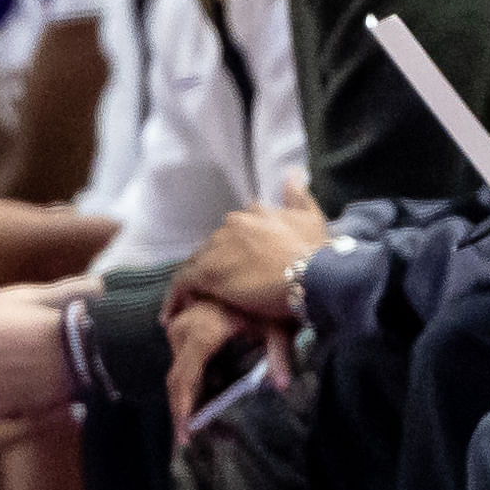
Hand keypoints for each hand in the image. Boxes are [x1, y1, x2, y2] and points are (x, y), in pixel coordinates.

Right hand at [165, 296, 284, 444]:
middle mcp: (182, 330)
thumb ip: (279, 357)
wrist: (257, 271)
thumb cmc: (267, 293)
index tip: (185, 436)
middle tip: (201, 438)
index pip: (184, 380)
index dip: (182, 410)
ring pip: (177, 372)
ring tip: (208, 424)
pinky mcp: (180, 325)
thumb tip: (283, 386)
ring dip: (190, 398)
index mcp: (201, 332)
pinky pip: (182, 360)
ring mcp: (177, 326)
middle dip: (186, 412)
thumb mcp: (276, 326)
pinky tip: (207, 396)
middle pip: (177, 381)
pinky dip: (192, 381)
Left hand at [173, 180, 325, 321]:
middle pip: (214, 247)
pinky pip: (183, 284)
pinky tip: (172, 315)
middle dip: (215, 266)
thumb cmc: (317, 252)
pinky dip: (175, 299)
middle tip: (218, 291)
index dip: (233, 251)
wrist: (314, 275)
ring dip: (194, 282)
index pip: (234, 230)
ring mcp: (218, 246)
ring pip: (197, 263)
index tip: (236, 268)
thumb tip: (292, 174)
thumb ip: (298, 197)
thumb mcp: (312, 218)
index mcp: (254, 212)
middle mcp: (233, 223)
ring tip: (192, 304)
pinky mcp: (208, 271)